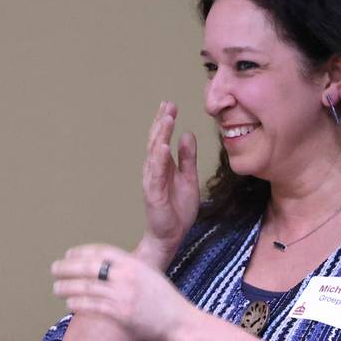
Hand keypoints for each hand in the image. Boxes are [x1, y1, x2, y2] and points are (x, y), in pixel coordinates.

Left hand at [51, 243, 197, 340]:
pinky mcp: (121, 313)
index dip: (83, 252)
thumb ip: (131, 272)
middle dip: (68, 267)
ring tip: (56, 287)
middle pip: (90, 266)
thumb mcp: (152, 277)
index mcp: (136, 263)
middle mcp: (128, 276)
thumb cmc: (168, 303)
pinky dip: (78, 303)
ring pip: (87, 286)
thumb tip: (109, 272)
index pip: (102, 251)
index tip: (69, 254)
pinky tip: (69, 303)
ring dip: (68, 286)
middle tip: (54, 268)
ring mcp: (124, 294)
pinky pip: (92, 305)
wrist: (182, 323)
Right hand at [140, 101, 199, 268]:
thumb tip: (187, 134)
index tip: (171, 105)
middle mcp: (154, 171)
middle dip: (161, 122)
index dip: (165, 122)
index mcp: (163, 166)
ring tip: (166, 119)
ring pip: (154, 154)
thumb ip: (187, 158)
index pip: (162, 139)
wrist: (171, 236)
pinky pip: (156, 175)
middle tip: (168, 104)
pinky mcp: (154, 195)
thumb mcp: (189, 178)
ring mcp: (152, 182)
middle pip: (156, 141)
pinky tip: (163, 147)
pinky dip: (159, 160)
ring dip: (160, 135)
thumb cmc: (178, 209)